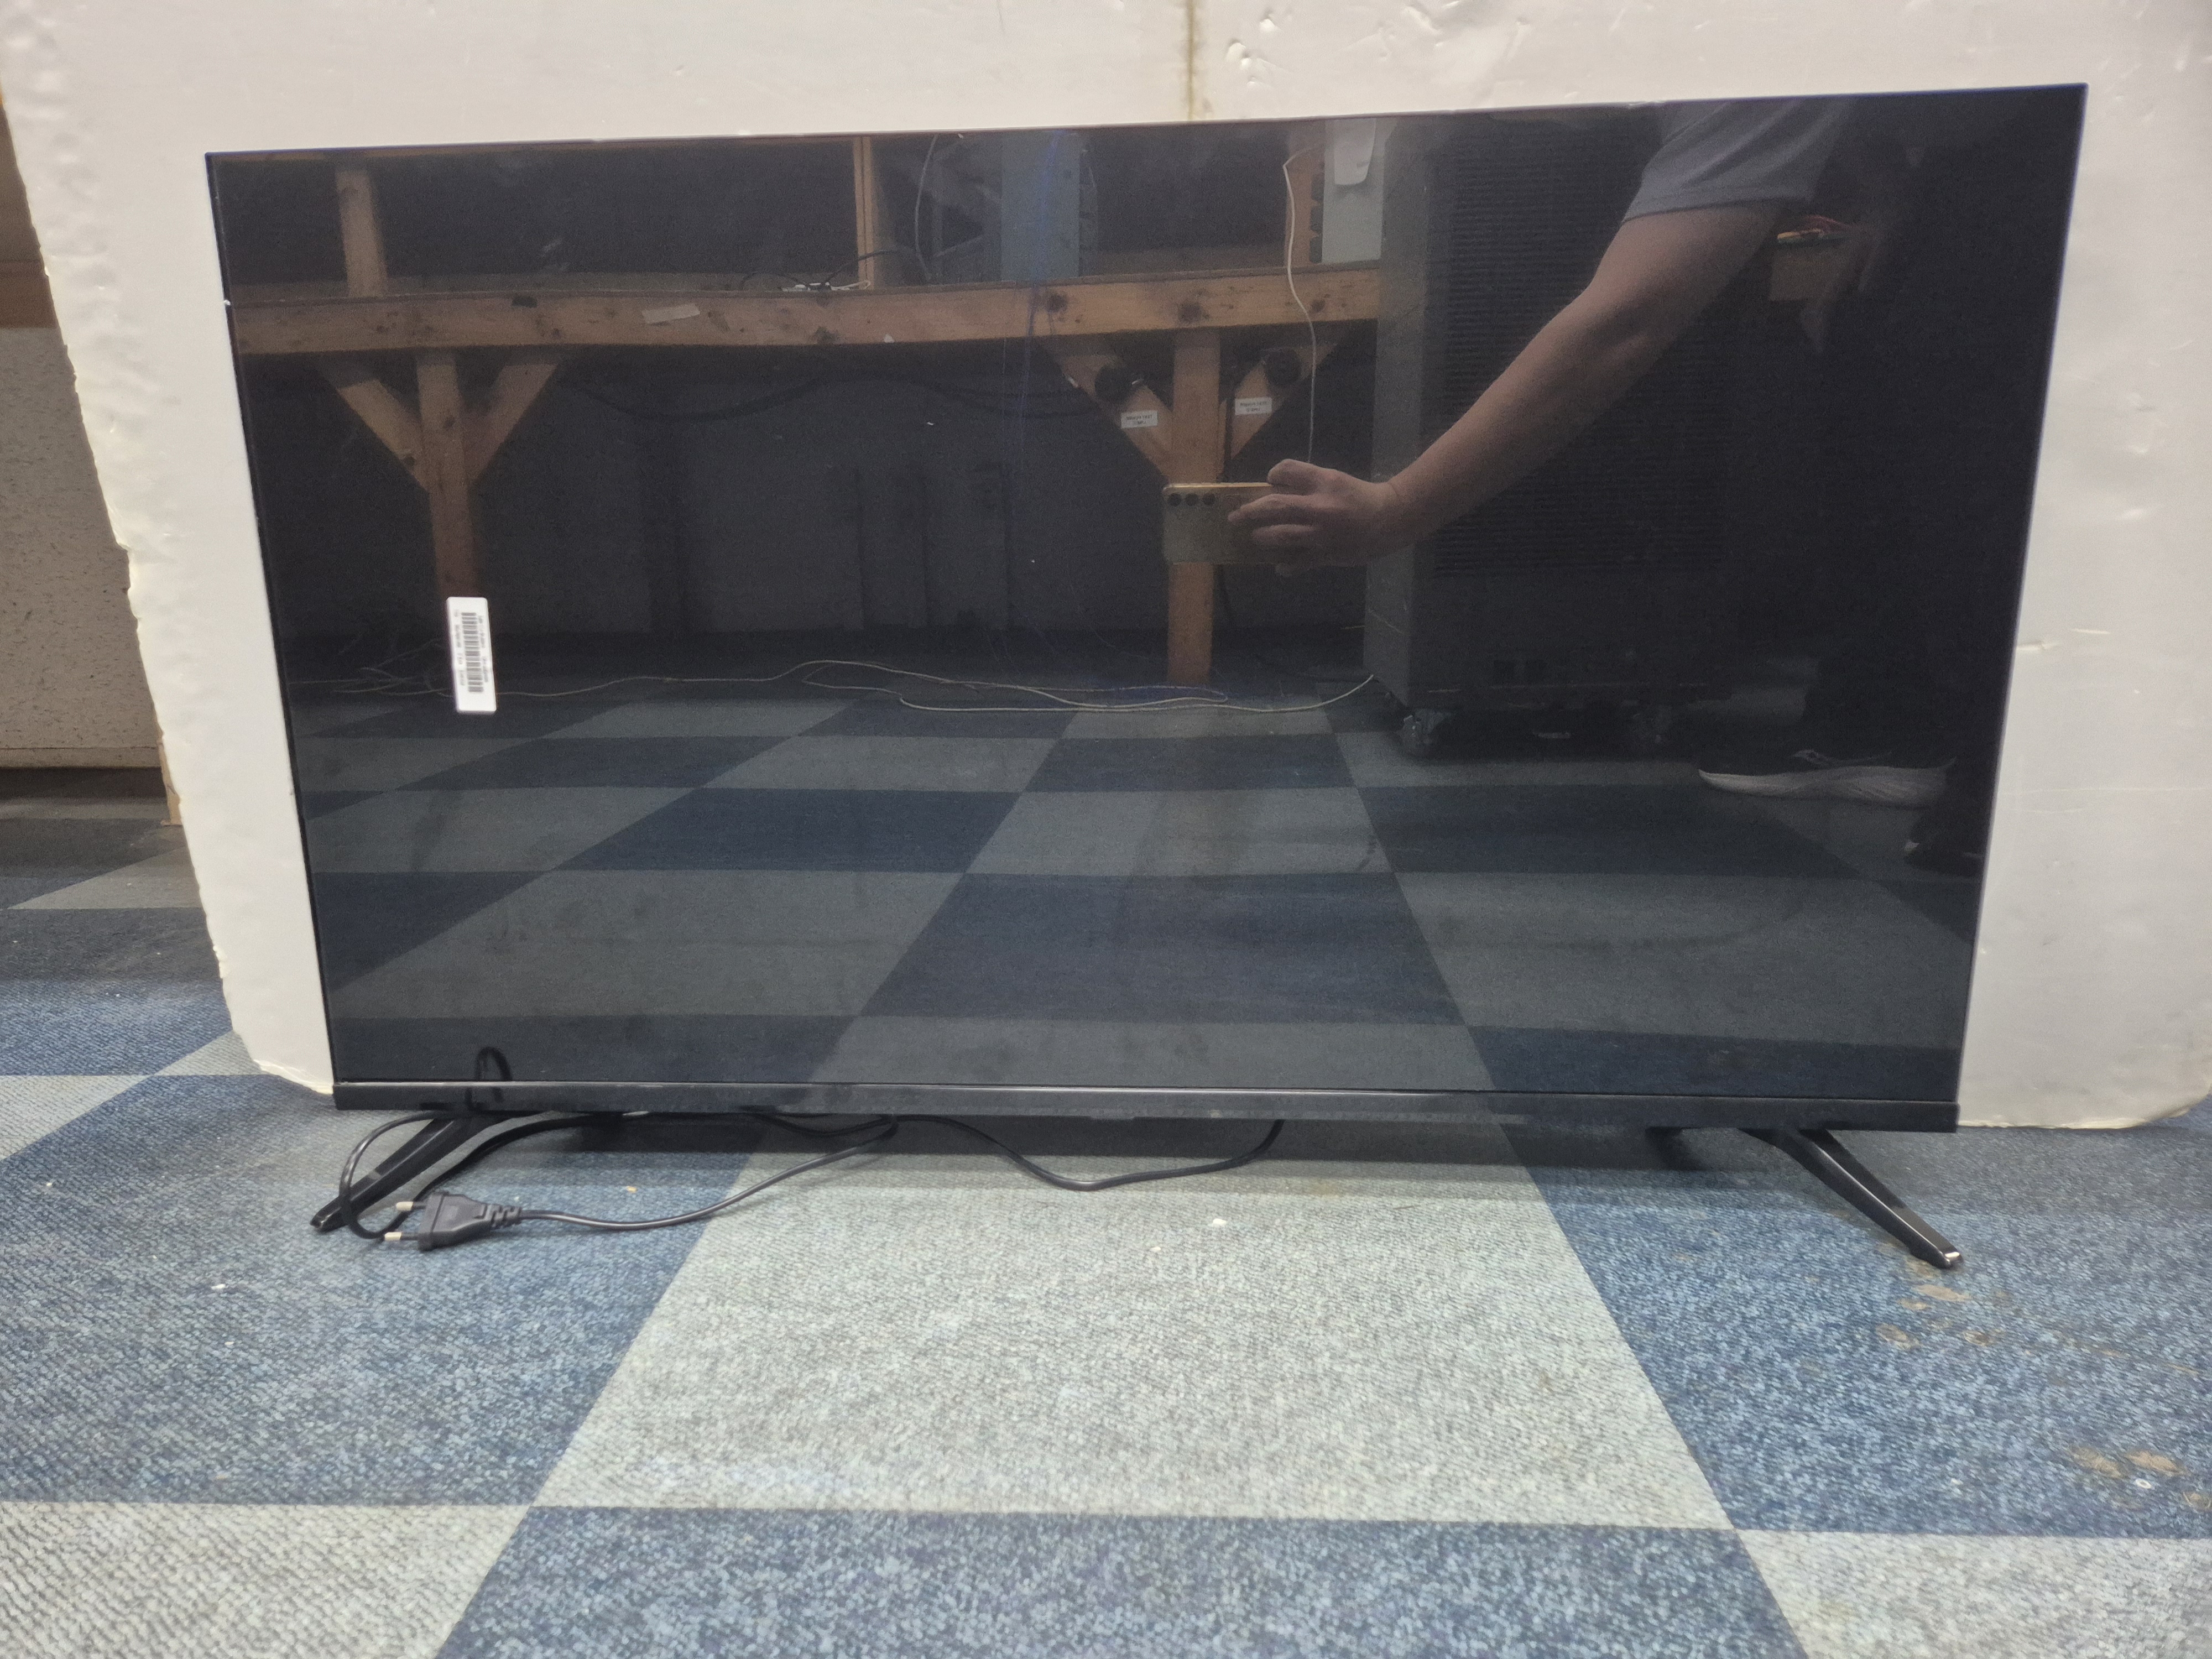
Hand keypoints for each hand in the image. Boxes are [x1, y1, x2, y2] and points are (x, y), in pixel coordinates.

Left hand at [1226, 459, 1409, 567]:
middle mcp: (1319, 505)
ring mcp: (1321, 532)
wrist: (1390, 518)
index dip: (1273, 474)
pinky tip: (1281, 566)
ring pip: (1280, 535)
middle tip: (1236, 517)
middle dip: (1250, 512)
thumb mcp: (1335, 480)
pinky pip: (1299, 562)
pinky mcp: (1326, 554)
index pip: (1285, 471)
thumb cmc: (1359, 497)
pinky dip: (1286, 565)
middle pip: (1274, 505)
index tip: (1270, 481)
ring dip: (1262, 537)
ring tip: (1256, 537)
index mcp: (1323, 481)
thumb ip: (1308, 485)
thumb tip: (1275, 492)